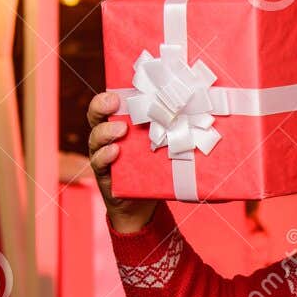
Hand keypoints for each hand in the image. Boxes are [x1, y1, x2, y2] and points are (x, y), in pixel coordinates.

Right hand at [87, 92, 157, 234]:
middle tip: (114, 104)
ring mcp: (103, 155)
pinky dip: (106, 156)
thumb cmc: (155, 167)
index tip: (118, 92)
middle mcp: (107, 137)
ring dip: (106, 132)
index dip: (108, 96)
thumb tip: (200, 111)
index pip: (108, 104)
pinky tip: (115, 152)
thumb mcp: (161, 144)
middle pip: (95, 116)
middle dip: (101, 107)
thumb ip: (170, 129)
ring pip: (95, 138)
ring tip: (121, 130)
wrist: (144, 204)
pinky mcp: (104, 174)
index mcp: (120, 124)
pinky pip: (99, 162)